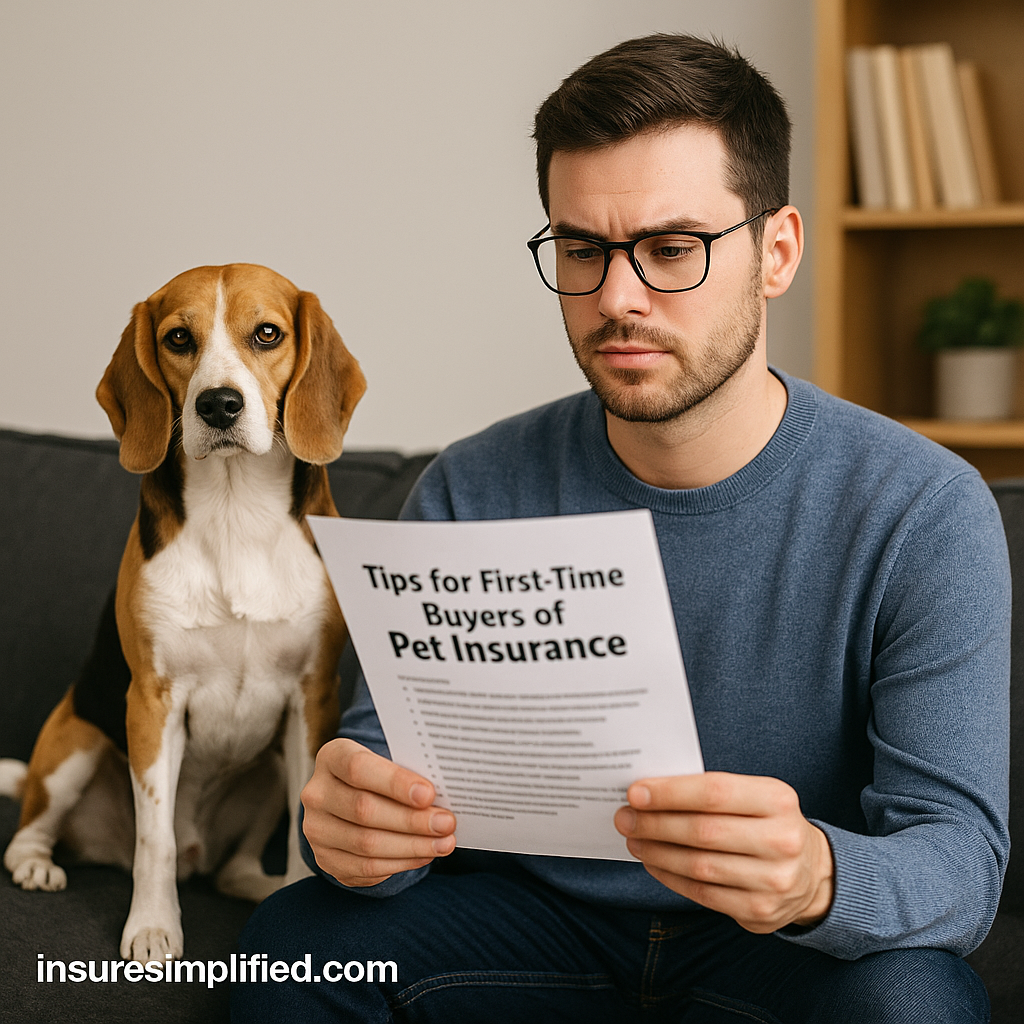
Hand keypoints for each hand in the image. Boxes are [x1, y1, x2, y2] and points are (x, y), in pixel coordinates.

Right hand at [301, 738, 455, 886]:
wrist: (349, 800)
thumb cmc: (378, 776)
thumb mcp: (386, 762)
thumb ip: (407, 773)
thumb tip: (445, 794)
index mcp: (332, 757)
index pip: (358, 768)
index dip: (395, 782)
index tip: (429, 794)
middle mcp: (317, 793)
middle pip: (364, 809)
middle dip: (411, 820)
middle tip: (446, 823)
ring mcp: (317, 829)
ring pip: (366, 843)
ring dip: (412, 845)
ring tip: (443, 842)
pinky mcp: (326, 859)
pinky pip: (366, 867)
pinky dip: (401, 863)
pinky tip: (424, 854)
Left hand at [613, 772, 832, 932]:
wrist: (812, 872)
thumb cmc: (766, 822)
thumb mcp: (754, 795)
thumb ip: (710, 792)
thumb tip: (649, 792)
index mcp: (778, 800)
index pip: (714, 792)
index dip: (670, 793)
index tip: (635, 793)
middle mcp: (782, 840)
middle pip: (702, 831)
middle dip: (655, 824)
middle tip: (625, 817)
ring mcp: (774, 880)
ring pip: (699, 866)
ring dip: (657, 851)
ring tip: (634, 839)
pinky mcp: (760, 911)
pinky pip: (703, 893)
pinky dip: (670, 876)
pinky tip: (653, 862)